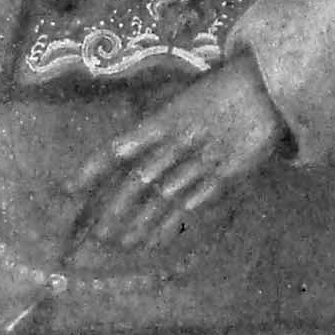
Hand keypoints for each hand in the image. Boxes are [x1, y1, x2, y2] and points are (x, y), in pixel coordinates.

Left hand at [65, 55, 286, 253]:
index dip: (92, 169)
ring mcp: (201, 163)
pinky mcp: (224, 177)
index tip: (69, 190)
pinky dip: (170, 226)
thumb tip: (128, 149)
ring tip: (121, 245)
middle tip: (97, 236)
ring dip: (139, 226)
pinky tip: (154, 241)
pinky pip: (191, 207)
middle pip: (137, 182)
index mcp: (162, 120)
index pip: (119, 148)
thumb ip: (157, 123)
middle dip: (114, 211)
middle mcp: (177, 143)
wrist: (265, 89)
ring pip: (162, 201)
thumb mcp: (181, 98)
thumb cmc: (219, 91)